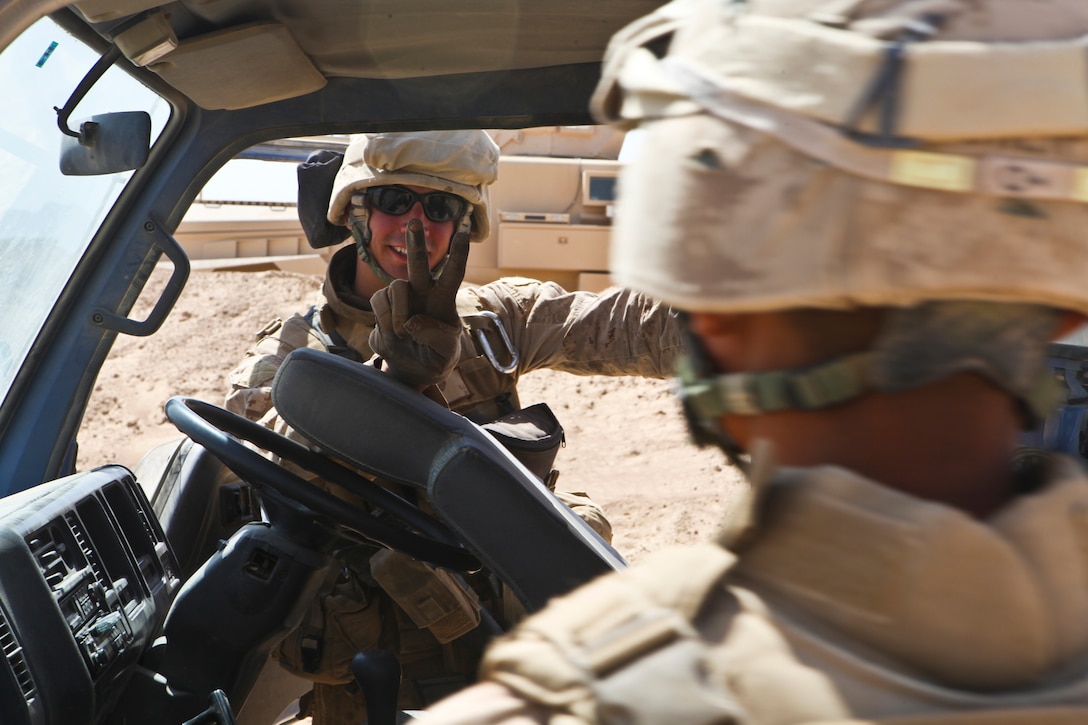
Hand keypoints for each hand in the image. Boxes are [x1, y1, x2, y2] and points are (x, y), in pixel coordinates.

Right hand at [369, 220, 468, 387]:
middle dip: (415, 242)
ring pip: (396, 288)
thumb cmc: (435, 358)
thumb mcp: (446, 353)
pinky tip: (393, 331)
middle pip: (418, 263)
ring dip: (399, 314)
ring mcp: (401, 298)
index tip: (464, 232)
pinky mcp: (383, 305)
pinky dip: (385, 319)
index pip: (453, 273)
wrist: (411, 369)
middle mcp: (422, 293)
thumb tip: (414, 321)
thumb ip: (437, 337)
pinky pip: (379, 302)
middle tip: (416, 221)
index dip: (458, 254)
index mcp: (444, 301)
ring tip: (404, 334)